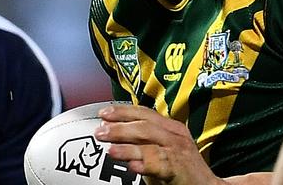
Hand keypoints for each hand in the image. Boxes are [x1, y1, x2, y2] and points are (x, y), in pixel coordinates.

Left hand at [95, 104, 223, 184]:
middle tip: (100, 130)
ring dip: (128, 145)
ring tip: (110, 149)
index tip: (104, 113)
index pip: (145, 112)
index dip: (124, 111)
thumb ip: (144, 143)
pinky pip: (159, 164)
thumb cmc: (182, 170)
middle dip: (120, 126)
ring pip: (150, 142)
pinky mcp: (179, 169)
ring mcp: (178, 151)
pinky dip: (145, 164)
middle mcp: (176, 135)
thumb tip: (115, 137)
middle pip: (145, 125)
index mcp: (172, 127)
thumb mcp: (163, 151)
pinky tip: (132, 166)